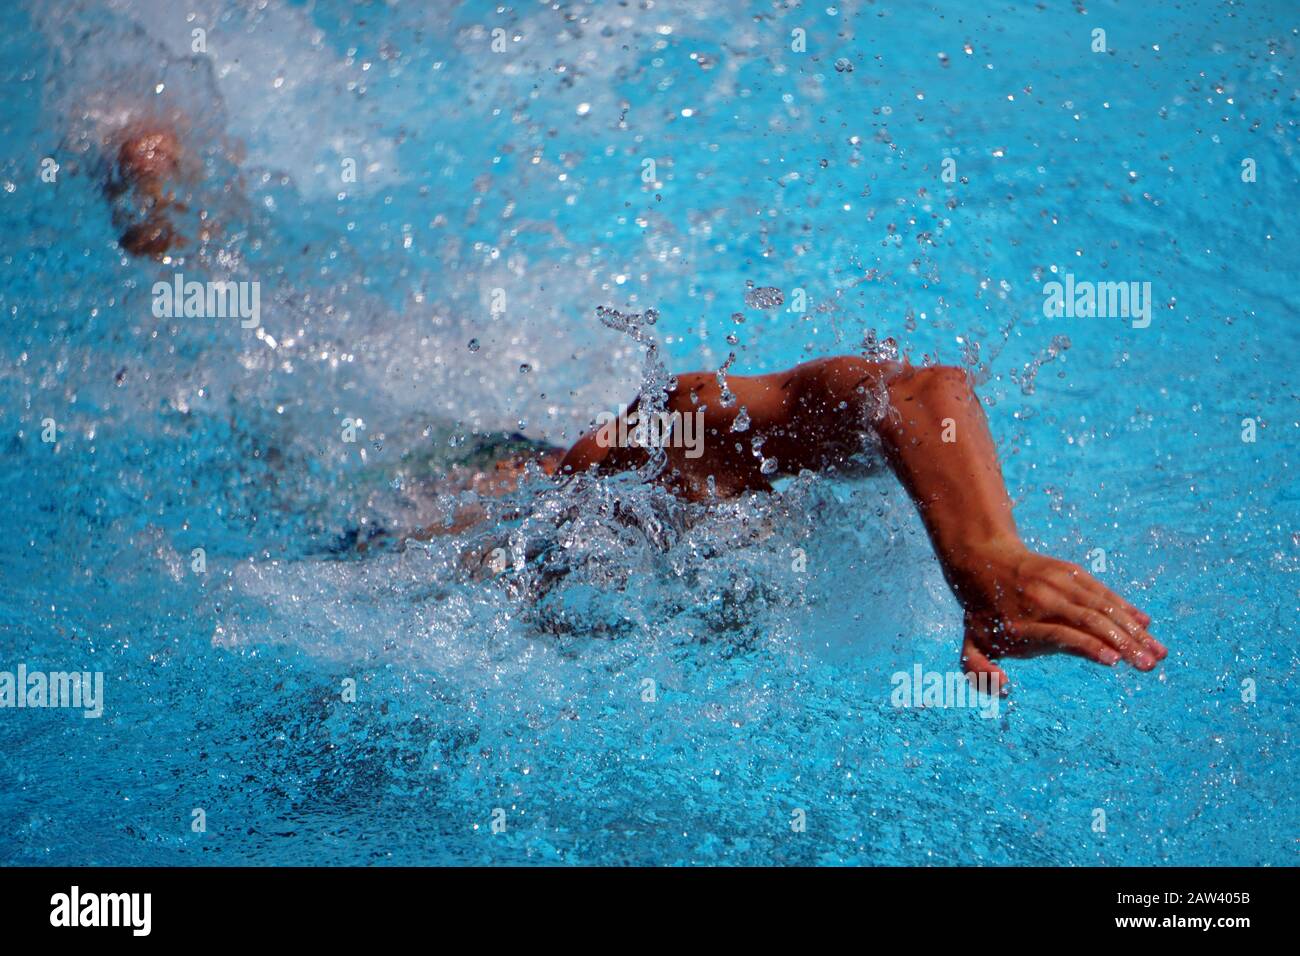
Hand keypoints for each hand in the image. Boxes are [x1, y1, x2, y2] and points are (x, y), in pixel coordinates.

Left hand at [950, 539, 1166, 692]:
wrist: (982, 560)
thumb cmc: (983, 614)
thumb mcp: (971, 644)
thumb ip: (978, 670)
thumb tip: (1004, 688)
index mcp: (1020, 625)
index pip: (1058, 634)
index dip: (1086, 645)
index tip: (1113, 661)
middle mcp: (1042, 601)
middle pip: (1088, 621)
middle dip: (1122, 643)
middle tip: (1149, 665)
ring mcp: (1057, 584)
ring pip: (1102, 606)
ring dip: (1133, 630)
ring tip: (1158, 653)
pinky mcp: (1070, 572)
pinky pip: (1101, 592)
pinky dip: (1125, 608)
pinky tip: (1146, 625)